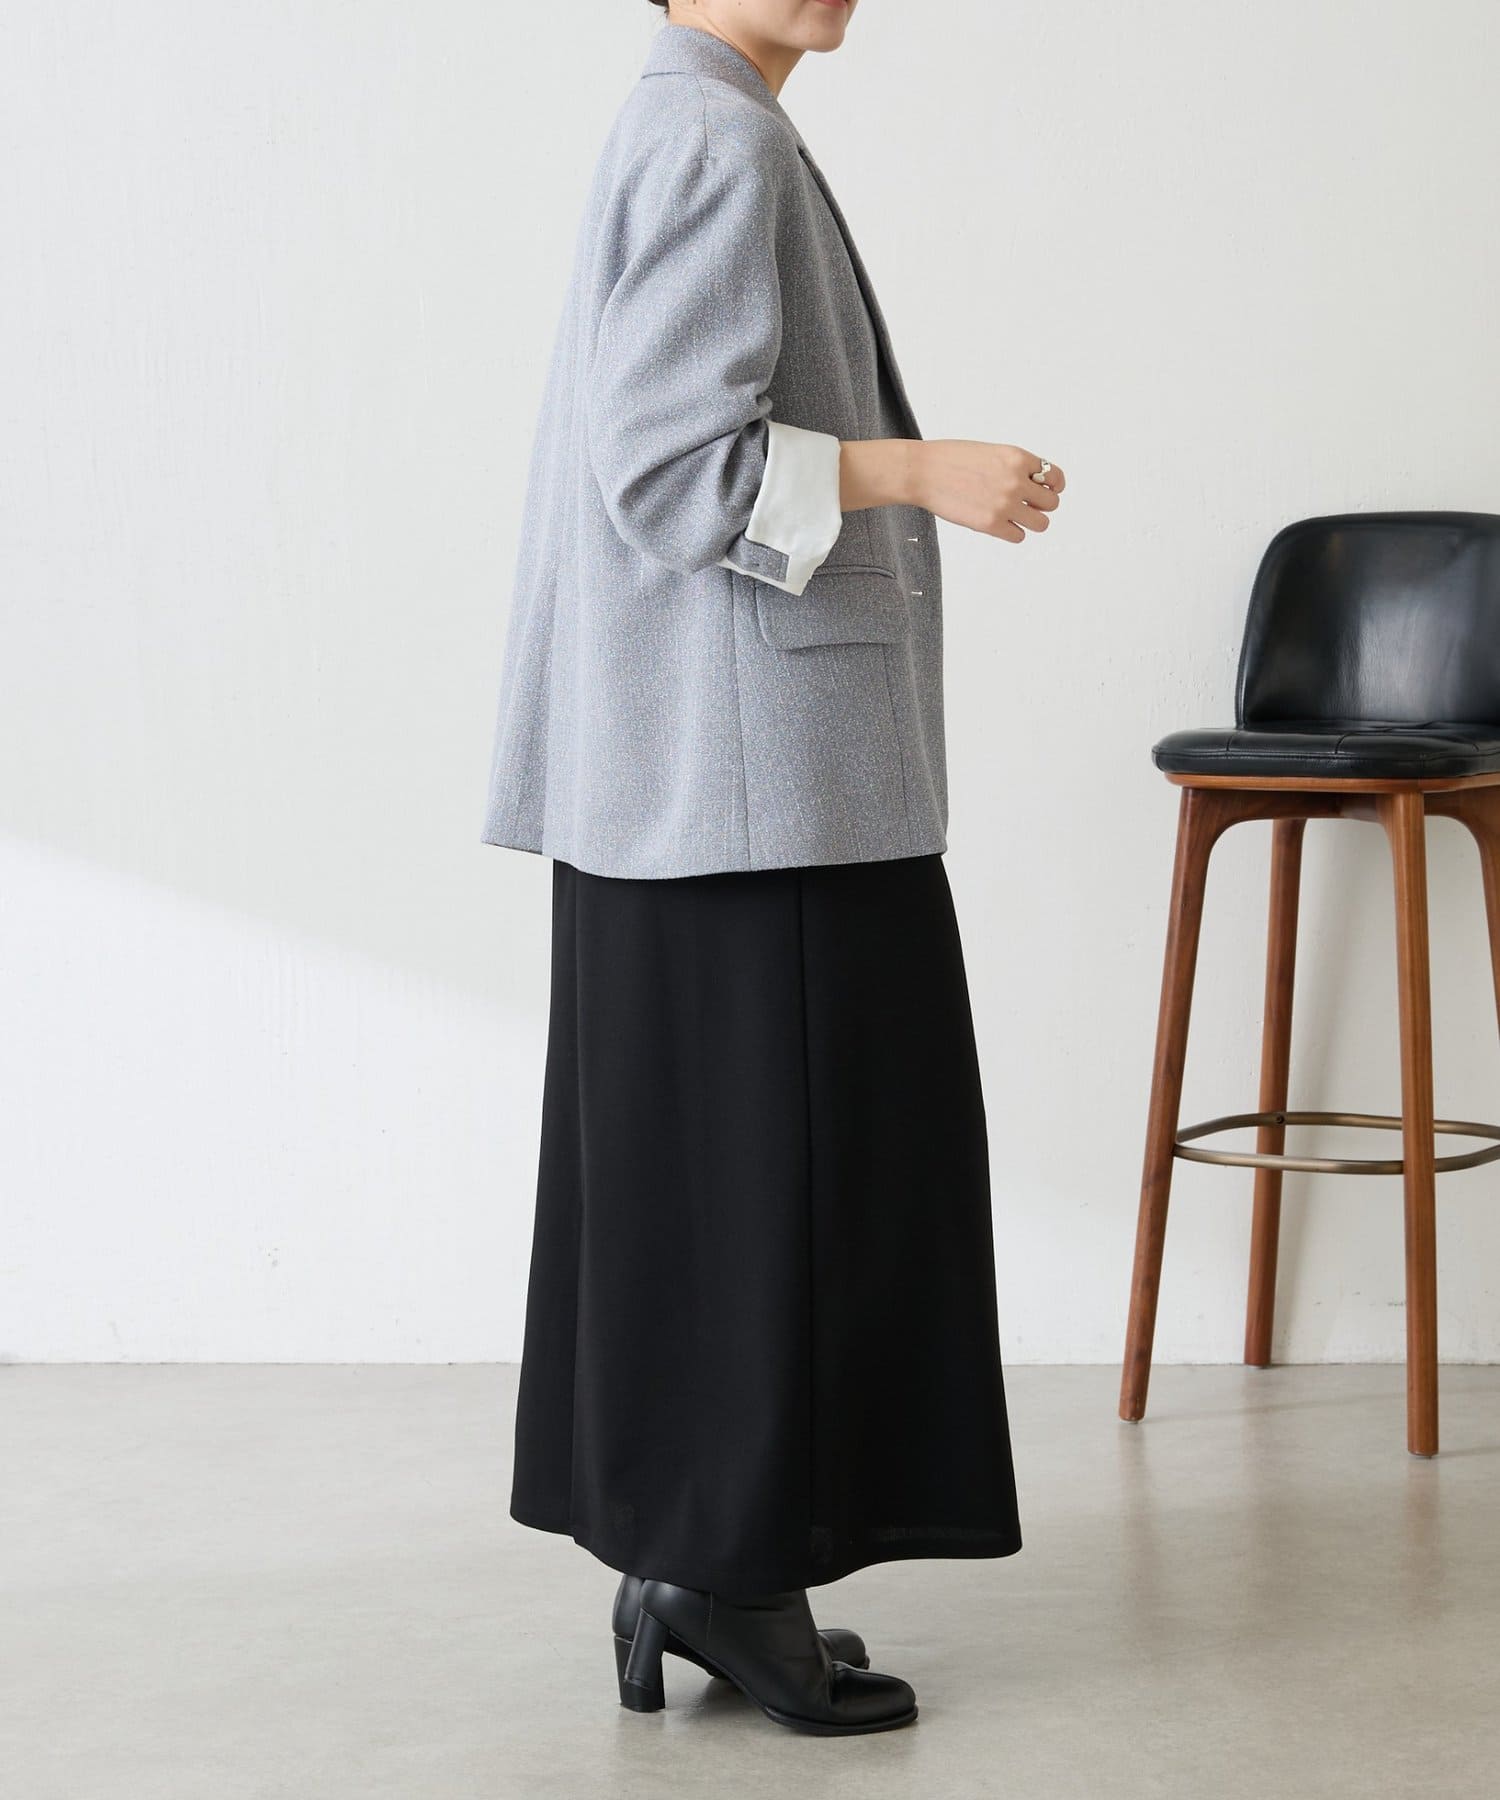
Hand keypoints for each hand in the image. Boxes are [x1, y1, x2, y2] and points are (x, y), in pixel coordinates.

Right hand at [909, 441, 1065, 542]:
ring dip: (1031, 522)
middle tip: (1027, 506)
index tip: (1047, 491)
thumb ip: (1013, 466)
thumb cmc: (950, 460)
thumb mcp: (990, 452)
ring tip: (1016, 517)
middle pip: (1051, 503)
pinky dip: (1013, 532)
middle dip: (1041, 505)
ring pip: (1040, 523)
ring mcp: (1005, 504)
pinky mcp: (991, 524)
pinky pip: (1018, 536)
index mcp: (1017, 458)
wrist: (923, 472)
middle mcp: (1015, 480)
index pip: (1055, 476)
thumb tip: (1032, 485)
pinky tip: (1000, 524)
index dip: (1054, 486)